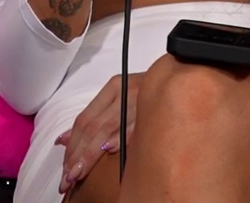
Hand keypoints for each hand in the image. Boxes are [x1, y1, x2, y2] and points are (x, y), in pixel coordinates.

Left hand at [57, 70, 145, 195]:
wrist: (185, 70)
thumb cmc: (149, 88)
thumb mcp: (119, 96)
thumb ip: (94, 117)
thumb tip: (64, 139)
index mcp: (114, 88)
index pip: (84, 119)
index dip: (72, 145)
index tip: (65, 167)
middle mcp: (123, 94)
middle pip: (92, 127)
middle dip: (77, 155)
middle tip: (68, 178)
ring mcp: (139, 102)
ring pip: (108, 129)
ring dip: (91, 154)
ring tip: (79, 174)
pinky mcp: (156, 110)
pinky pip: (135, 126)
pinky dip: (121, 139)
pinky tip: (109, 152)